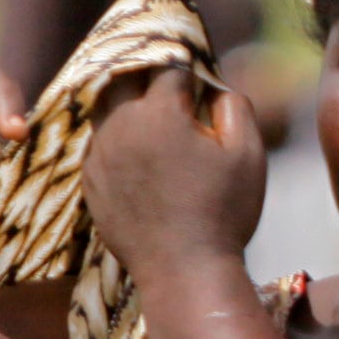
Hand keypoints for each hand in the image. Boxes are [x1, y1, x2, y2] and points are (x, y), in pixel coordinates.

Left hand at [82, 66, 265, 286]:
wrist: (183, 272)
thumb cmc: (223, 212)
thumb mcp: (248, 155)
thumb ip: (235, 107)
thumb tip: (216, 87)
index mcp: (160, 114)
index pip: (168, 67)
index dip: (187, 66)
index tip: (198, 74)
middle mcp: (121, 126)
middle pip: (124, 77)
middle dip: (147, 74)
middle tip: (169, 85)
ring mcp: (100, 155)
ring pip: (105, 108)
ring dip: (127, 103)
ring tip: (151, 115)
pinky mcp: (90, 181)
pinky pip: (98, 143)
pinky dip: (116, 137)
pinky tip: (137, 152)